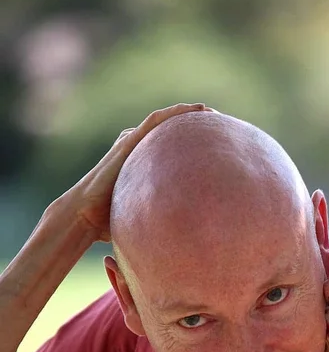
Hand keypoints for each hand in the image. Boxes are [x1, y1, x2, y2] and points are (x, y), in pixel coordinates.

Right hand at [61, 103, 208, 240]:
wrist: (86, 216)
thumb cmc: (111, 224)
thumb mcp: (144, 218)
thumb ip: (160, 220)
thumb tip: (184, 242)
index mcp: (140, 166)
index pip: (171, 150)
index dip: (192, 146)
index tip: (216, 148)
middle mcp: (137, 150)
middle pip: (170, 133)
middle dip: (194, 128)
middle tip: (220, 128)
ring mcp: (131, 143)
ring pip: (165, 122)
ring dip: (187, 115)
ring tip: (211, 112)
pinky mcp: (128, 141)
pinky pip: (155, 121)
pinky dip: (175, 113)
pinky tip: (194, 109)